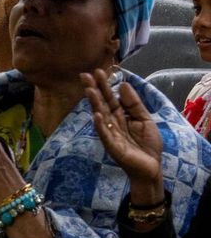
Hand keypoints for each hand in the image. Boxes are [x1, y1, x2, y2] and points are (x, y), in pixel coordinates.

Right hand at [85, 73, 164, 191]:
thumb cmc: (148, 144)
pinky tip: (97, 115)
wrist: (152, 166)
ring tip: (89, 90)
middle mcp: (112, 123)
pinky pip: (105, 134)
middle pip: (102, 103)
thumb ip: (134, 104)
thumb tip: (124, 84)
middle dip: (94, 89)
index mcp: (120, 115)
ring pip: (101, 116)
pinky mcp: (113, 146)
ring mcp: (110, 134)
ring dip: (95, 103)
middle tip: (85, 75)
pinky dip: (100, 125)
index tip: (97, 71)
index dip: (104, 85)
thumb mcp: (145, 119)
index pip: (110, 98)